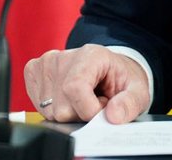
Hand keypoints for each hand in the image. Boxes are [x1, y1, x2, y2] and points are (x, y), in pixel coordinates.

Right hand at [23, 44, 150, 122]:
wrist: (110, 67)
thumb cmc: (121, 79)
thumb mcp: (137, 91)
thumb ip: (130, 103)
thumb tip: (113, 115)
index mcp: (90, 55)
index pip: (75, 89)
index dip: (89, 109)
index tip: (102, 108)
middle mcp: (63, 56)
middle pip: (62, 107)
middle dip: (80, 113)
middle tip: (95, 101)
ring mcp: (46, 63)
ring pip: (50, 111)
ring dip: (69, 112)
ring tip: (84, 98)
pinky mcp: (34, 71)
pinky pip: (39, 106)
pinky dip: (55, 108)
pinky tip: (68, 97)